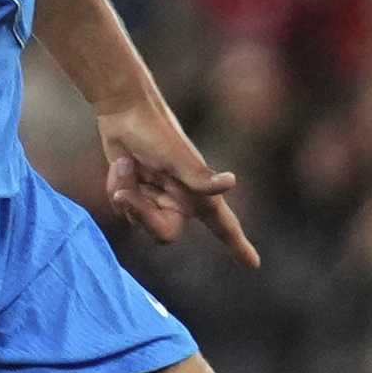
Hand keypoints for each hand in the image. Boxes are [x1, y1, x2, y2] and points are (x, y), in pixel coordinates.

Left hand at [96, 98, 259, 267]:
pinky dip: (117, 187)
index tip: (254, 264)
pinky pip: (123, 207)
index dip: (239, 246)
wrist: (125, 108)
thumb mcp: (178, 157)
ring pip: (138, 221)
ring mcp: (158, 194)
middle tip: (127, 193)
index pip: (224, 226)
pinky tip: (120, 165)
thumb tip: (231, 182)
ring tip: (126, 165)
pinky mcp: (137, 189)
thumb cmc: (156, 131)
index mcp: (198, 192)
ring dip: (126, 194)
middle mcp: (181, 197)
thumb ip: (201, 178)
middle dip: (142, 214)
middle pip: (163, 233)